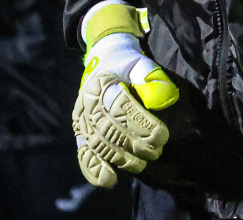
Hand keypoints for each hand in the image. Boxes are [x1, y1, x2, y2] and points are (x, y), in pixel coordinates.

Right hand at [73, 1, 177, 187]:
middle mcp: (86, 104)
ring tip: (142, 164)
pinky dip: (94, 170)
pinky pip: (83, 154)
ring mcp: (80, 121)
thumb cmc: (127, 64)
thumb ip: (151, 76)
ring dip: (120, 158)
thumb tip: (164, 99)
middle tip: (157, 151)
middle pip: (108, 129)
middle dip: (134, 144)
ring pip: (97, 145)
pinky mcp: (79, 133)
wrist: (104, 61)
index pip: (119, 107)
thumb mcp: (140, 62)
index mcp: (101, 83)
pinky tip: (110, 181)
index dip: (141, 123)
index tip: (161, 134)